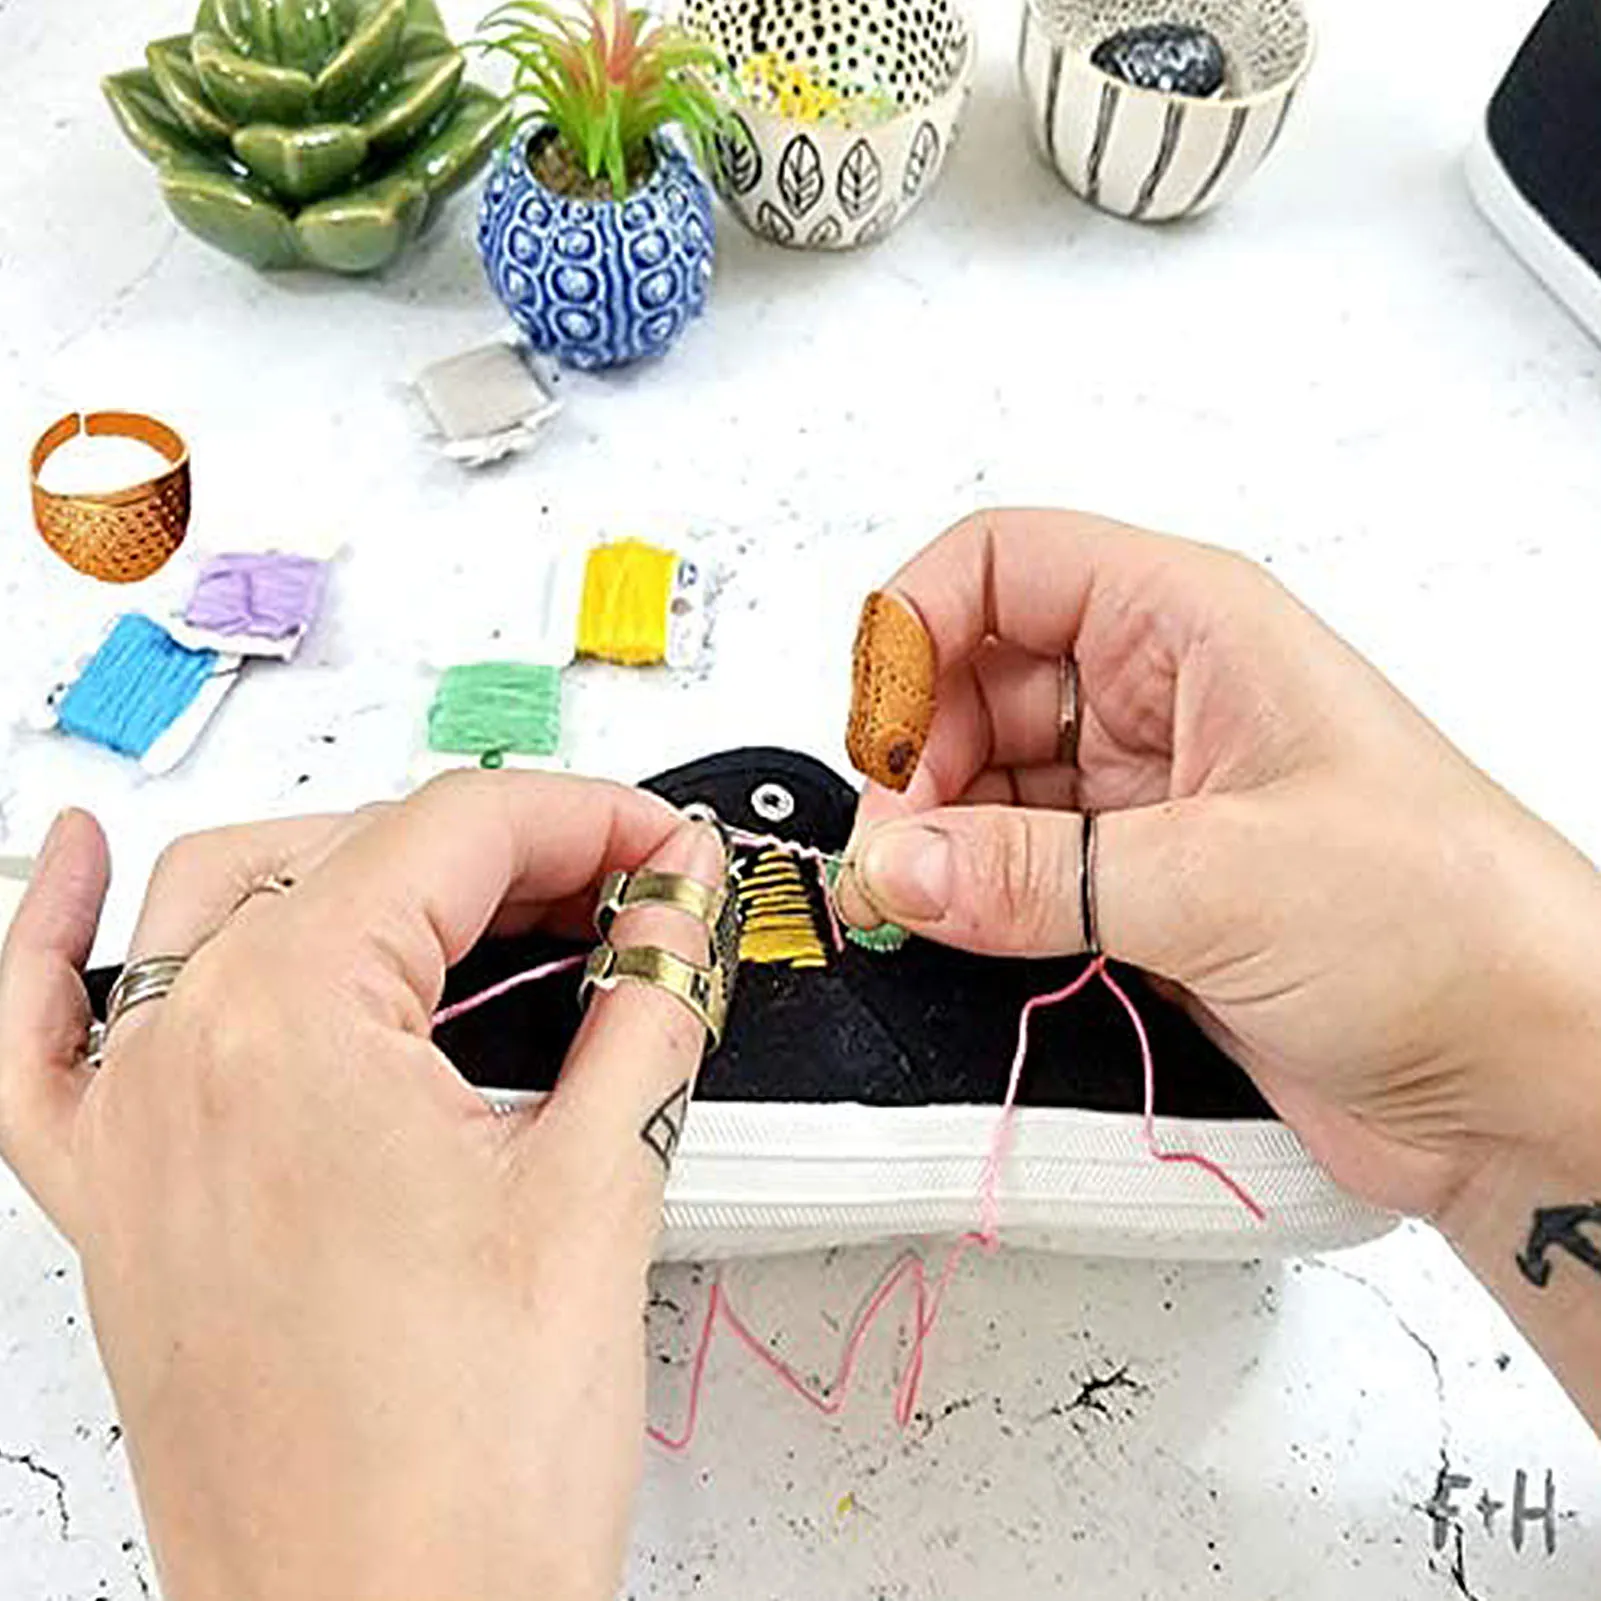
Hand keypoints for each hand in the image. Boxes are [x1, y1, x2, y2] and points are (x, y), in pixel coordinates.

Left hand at [0, 775, 724, 1600]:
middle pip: (354, 853)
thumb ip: (651, 1000)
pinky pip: (38, 1034)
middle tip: (623, 892)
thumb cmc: (464, 1474)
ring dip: (357, 866)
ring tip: (480, 894)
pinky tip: (87, 859)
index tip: (659, 848)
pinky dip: (55, 932)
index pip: (458, 832)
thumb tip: (678, 904)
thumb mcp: (598, 1189)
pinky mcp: (122, 1202)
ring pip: (224, 902)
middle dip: (509, 849)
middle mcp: (183, 1060)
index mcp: (291, 1026)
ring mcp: (134, 1132)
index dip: (588, 817)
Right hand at [837, 510, 1600, 1222]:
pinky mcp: (1143, 892)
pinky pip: (1019, 869)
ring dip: (937, 838)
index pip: (1004, 566)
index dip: (917, 629)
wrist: (1528, 1074)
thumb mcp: (1225, 879)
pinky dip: (972, 899)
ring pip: (988, 780)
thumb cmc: (1453, 924)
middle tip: (896, 853)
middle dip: (916, 758)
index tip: (877, 733)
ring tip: (919, 903)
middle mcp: (1164, 698)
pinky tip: (958, 933)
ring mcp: (1150, 798)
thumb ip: (1039, 873)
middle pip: (975, 678)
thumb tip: (900, 864)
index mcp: (1195, 627)